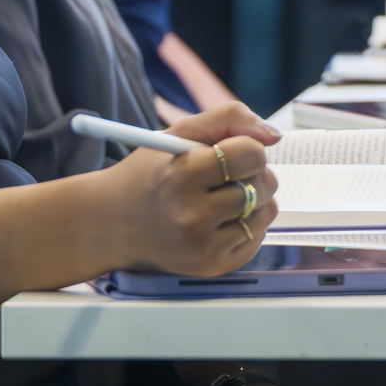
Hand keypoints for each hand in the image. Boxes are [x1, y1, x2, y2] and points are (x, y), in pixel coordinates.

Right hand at [105, 100, 278, 276]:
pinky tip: (220, 220)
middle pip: (263, 184)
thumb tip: (273, 136)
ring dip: (254, 200)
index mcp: (182, 175)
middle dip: (253, 174)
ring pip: (265, 212)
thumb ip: (228, 119)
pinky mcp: (213, 266)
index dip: (248, 148)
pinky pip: (257, 237)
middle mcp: (193, 215)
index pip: (251, 154)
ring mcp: (204, 246)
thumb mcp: (179, 133)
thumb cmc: (151, 174)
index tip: (232, 152)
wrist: (112, 223)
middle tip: (226, 175)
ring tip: (222, 197)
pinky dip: (247, 224)